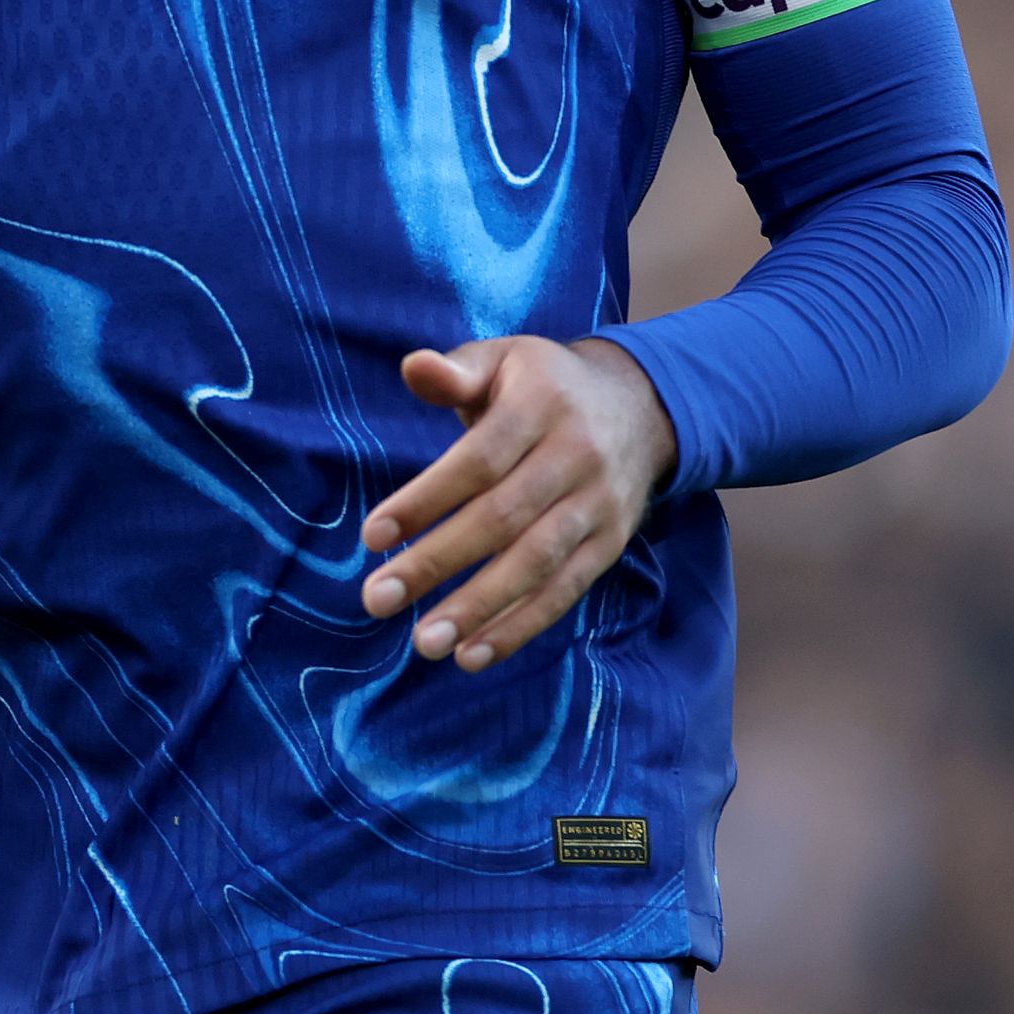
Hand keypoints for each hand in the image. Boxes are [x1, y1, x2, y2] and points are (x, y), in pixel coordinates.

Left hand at [359, 337, 677, 672]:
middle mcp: (576, 456)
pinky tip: (473, 654)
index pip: (478, 461)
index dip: (425, 500)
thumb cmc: (543, 386)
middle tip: (377, 599)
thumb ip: (455, 371)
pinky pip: (565, 591)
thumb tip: (414, 367)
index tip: (371, 538)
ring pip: (536, 563)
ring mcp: (598, 505)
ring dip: (479, 608)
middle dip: (437, 563)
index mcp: (541, 405)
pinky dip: (520, 627)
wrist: (642, 407)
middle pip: (502, 518)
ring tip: (426, 643)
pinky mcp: (610, 545)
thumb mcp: (503, 360)